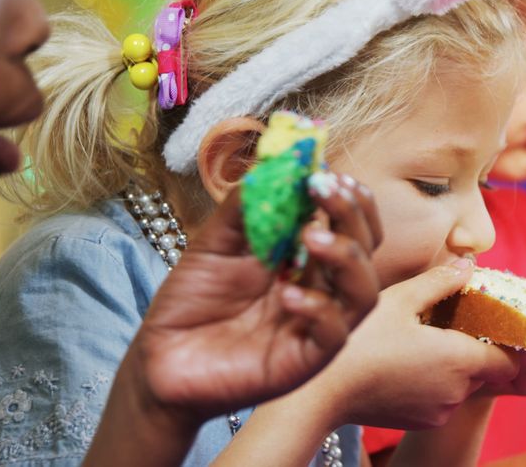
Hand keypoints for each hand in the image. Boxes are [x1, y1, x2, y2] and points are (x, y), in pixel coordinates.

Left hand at [134, 179, 381, 421]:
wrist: (158, 360)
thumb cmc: (190, 303)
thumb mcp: (212, 243)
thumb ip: (243, 208)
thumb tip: (273, 165)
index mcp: (305, 260)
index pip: (350, 225)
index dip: (348, 199)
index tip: (325, 174)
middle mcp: (320, 290)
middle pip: (367, 251)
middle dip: (352, 215)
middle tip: (321, 191)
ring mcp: (316, 326)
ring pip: (364, 292)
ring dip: (346, 258)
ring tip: (310, 238)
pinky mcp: (304, 360)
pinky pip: (333, 335)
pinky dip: (318, 309)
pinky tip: (287, 295)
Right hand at [321, 262, 520, 429]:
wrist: (320, 392)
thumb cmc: (359, 341)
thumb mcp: (399, 299)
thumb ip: (440, 282)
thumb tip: (469, 264)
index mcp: (459, 360)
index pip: (509, 360)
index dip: (506, 341)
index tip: (488, 322)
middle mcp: (456, 392)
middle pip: (484, 370)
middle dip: (473, 347)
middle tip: (448, 323)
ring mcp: (437, 412)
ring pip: (461, 385)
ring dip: (451, 365)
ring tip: (421, 341)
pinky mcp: (418, 422)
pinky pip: (440, 399)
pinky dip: (432, 382)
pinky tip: (405, 362)